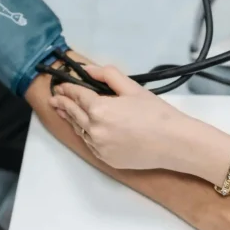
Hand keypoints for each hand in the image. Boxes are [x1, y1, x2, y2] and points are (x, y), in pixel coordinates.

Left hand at [49, 65, 191, 170]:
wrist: (174, 143)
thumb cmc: (157, 115)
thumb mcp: (132, 88)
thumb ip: (107, 75)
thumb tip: (88, 70)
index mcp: (100, 110)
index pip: (77, 96)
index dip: (68, 89)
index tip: (62, 85)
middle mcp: (95, 130)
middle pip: (74, 114)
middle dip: (63, 104)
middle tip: (55, 99)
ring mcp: (100, 147)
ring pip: (80, 131)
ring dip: (72, 120)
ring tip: (65, 112)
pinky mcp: (107, 159)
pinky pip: (91, 144)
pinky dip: (86, 134)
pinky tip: (85, 129)